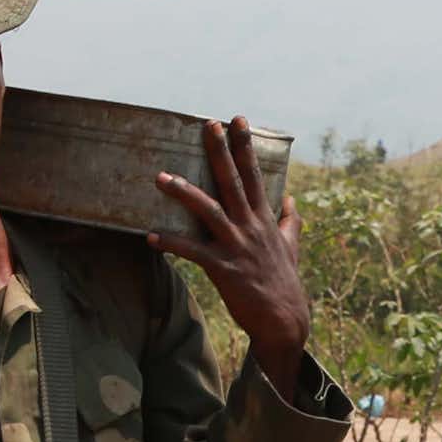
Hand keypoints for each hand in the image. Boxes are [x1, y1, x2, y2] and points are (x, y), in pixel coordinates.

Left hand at [154, 117, 311, 396]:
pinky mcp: (224, 269)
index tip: (237, 119)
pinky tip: (150, 236)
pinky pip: (193, 252)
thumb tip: (291, 199)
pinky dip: (171, 244)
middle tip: (208, 125)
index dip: (245, 147)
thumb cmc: (284, 284)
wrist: (285, 322)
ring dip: (183, 193)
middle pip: (233, 183)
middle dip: (220, 152)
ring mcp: (237, 247)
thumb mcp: (292, 248)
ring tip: (160, 177)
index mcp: (265, 220)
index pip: (255, 176)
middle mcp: (251, 228)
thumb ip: (290, 221)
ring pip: (209, 212)